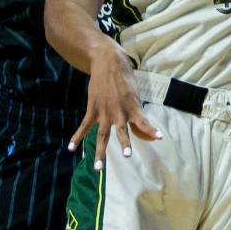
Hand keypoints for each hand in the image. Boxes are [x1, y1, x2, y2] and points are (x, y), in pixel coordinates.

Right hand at [68, 46, 162, 168]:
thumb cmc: (125, 79)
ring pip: (102, 135)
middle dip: (124, 143)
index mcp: (132, 107)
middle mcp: (119, 111)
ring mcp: (104, 111)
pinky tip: (71, 148)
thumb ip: (138, 116)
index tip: (159, 138)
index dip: (150, 130)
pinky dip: (77, 137)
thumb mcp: (135, 95)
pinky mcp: (93, 108)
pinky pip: (85, 126)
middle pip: (121, 131)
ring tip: (98, 167)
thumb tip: (146, 134)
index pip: (143, 121)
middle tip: (127, 155)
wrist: (108, 62)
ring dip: (100, 151)